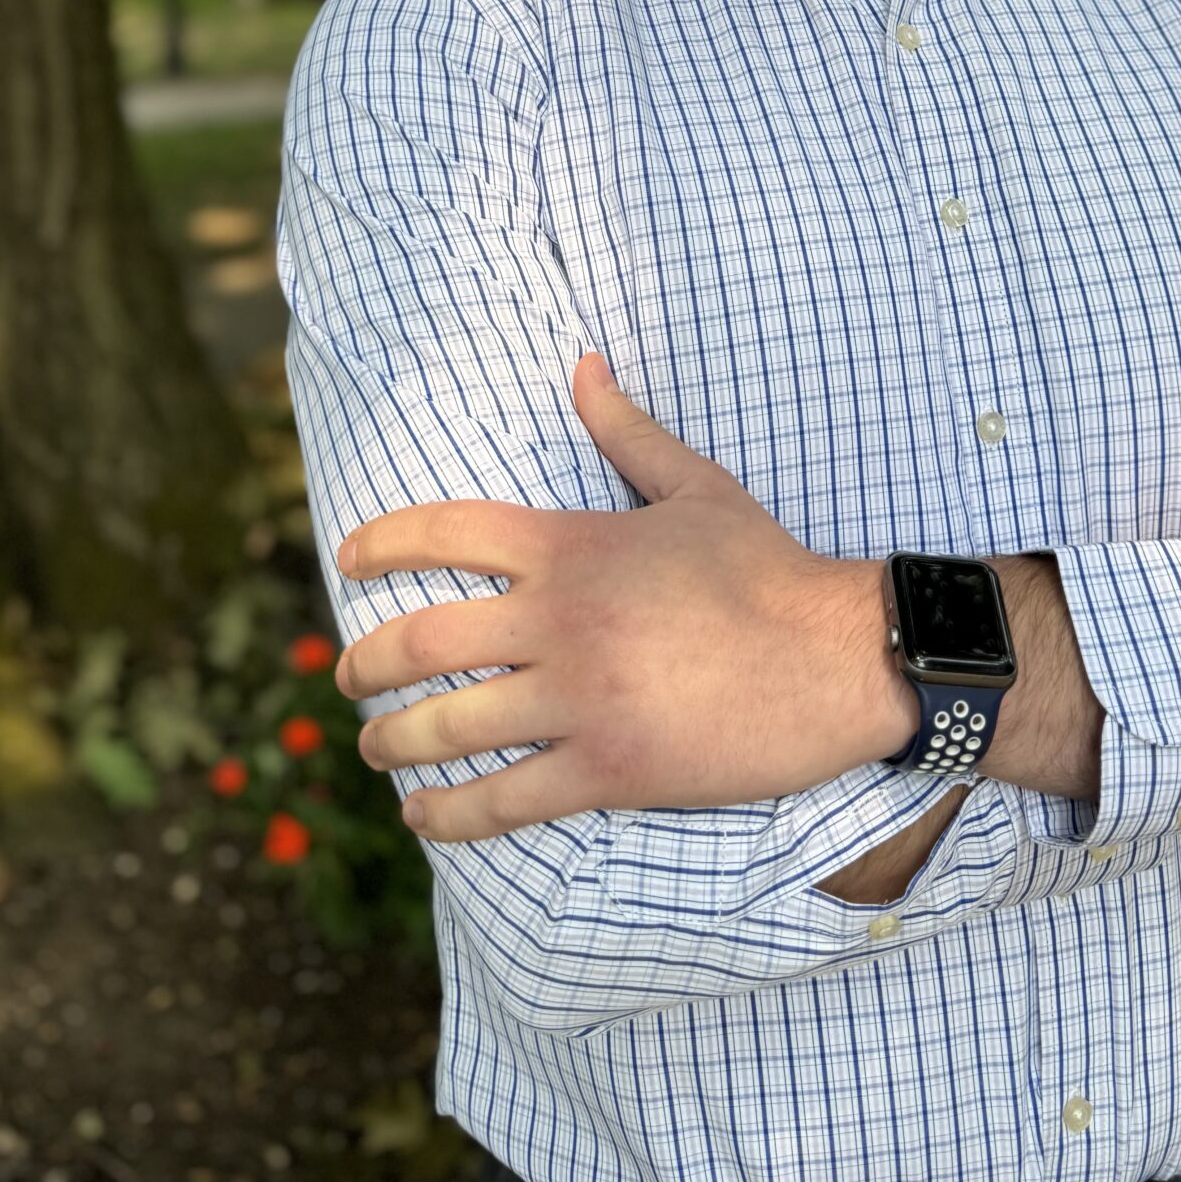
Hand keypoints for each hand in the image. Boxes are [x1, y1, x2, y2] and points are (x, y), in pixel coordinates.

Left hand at [334, 354, 914, 840]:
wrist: (834, 658)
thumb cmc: (766, 568)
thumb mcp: (695, 486)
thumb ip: (626, 430)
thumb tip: (583, 365)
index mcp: (571, 545)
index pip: (446, 532)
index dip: (382, 542)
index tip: (346, 559)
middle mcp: (559, 619)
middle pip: (423, 640)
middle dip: (365, 662)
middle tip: (348, 675)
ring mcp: (579, 699)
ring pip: (449, 727)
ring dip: (393, 743)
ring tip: (374, 748)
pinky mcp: (607, 770)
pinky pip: (503, 798)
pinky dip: (450, 814)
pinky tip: (426, 816)